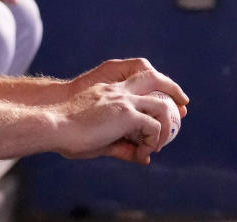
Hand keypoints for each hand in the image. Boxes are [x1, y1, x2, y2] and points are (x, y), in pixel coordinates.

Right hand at [52, 67, 188, 164]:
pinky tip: (143, 152)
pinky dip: (153, 141)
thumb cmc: (66, 132)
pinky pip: (153, 126)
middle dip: (173, 89)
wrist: (53, 123)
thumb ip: (121, 145)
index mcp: (107, 88)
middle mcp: (117, 89)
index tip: (164, 105)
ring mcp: (122, 99)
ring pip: (161, 104)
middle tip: (183, 107)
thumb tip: (143, 158)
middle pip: (154, 78)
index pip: (139, 80)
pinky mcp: (126, 114)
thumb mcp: (98, 138)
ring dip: (166, 125)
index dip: (156, 89)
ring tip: (158, 143)